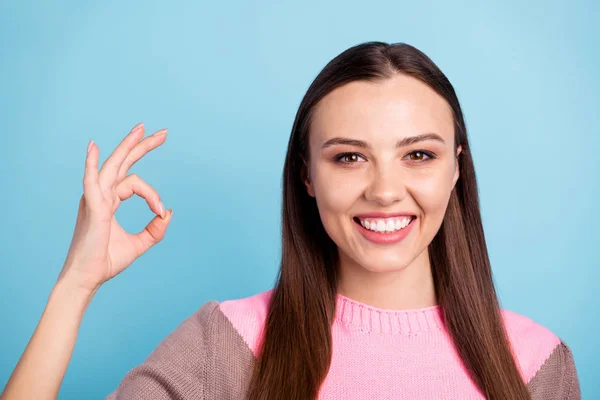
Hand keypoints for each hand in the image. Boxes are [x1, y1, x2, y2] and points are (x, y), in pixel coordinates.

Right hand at [57, 122, 172, 292]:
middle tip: (164, 133)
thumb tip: (168, 212)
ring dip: (128, 146)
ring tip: (143, 129)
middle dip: (142, 146)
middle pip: (123, 163)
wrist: (88, 279)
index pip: (134, 182)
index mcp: (109, 201)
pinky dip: (91, 164)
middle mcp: (101, 195)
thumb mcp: (139, 244)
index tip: (161, 211)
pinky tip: (94, 147)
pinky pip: (91, 182)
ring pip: (113, 166)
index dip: (153, 195)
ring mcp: (95, 199)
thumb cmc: (106, 262)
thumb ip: (155, 229)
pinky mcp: (93, 208)